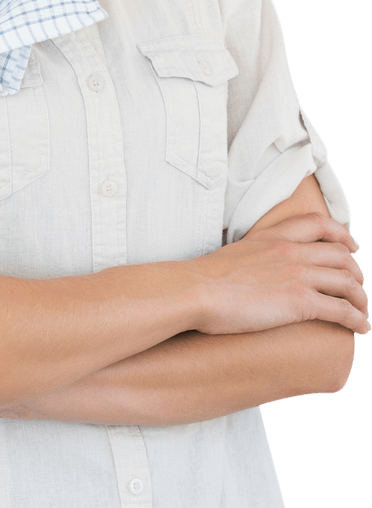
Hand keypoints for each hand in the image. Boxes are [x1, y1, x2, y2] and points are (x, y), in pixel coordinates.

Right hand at [188, 212, 368, 335]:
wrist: (197, 290)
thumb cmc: (206, 278)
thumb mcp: (235, 253)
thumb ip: (255, 255)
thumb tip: (257, 270)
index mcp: (273, 236)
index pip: (318, 223)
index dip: (342, 234)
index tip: (352, 246)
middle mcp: (291, 250)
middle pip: (340, 254)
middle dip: (356, 271)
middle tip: (358, 285)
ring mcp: (297, 274)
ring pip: (347, 281)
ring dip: (361, 298)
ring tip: (363, 310)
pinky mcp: (300, 301)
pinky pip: (341, 309)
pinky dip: (357, 319)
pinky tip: (362, 327)